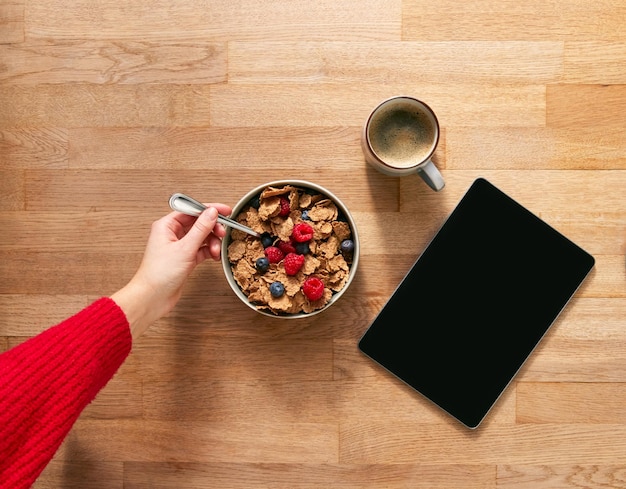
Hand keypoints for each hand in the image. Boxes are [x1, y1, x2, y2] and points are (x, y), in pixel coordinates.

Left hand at [111, 203, 231, 338]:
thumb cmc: (159, 274)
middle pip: (198, 223)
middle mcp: (172, 234)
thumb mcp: (184, 248)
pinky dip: (210, 252)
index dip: (209, 209)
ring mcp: (179, 247)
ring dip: (212, 242)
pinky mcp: (185, 259)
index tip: (225, 211)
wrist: (152, 298)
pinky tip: (215, 256)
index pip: (191, 210)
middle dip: (212, 228)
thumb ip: (201, 229)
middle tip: (223, 232)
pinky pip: (201, 250)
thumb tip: (212, 212)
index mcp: (166, 226)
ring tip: (216, 250)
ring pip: (202, 237)